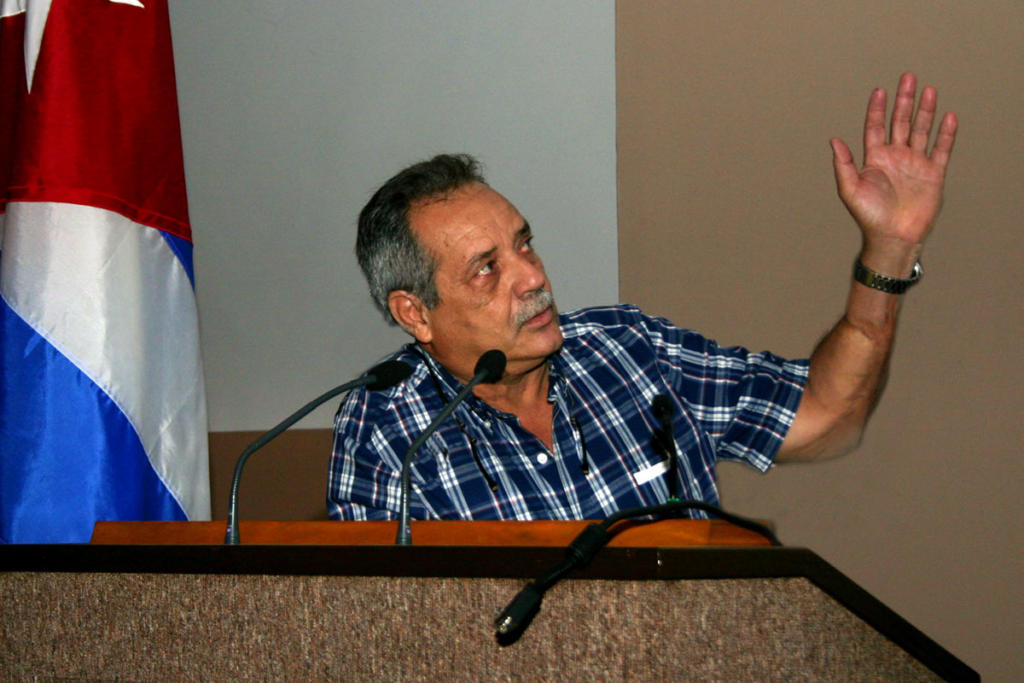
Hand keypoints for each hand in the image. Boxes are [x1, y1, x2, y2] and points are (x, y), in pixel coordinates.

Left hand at [830, 72, 957, 267]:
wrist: (893, 236)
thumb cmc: (869, 216)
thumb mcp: (850, 189)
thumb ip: (843, 164)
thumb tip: (834, 140)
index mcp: (875, 158)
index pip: (876, 127)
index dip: (878, 109)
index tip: (880, 90)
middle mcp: (895, 157)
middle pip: (900, 122)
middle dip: (904, 100)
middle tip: (908, 78)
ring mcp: (915, 163)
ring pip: (921, 130)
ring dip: (925, 111)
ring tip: (929, 90)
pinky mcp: (933, 173)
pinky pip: (941, 149)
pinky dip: (946, 134)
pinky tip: (948, 116)